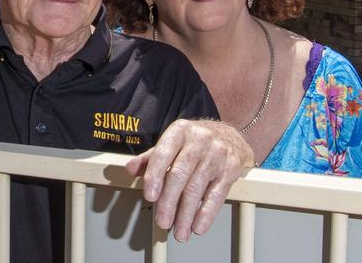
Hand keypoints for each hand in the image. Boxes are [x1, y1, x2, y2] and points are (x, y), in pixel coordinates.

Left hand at [125, 120, 252, 241]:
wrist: (230, 136)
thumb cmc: (195, 143)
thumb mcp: (172, 143)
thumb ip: (150, 158)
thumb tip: (130, 169)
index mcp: (179, 131)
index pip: (163, 154)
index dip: (155, 176)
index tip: (150, 196)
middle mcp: (199, 140)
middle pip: (180, 174)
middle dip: (169, 202)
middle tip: (162, 221)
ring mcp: (217, 154)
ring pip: (197, 188)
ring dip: (186, 214)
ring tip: (179, 231)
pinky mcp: (231, 168)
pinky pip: (217, 194)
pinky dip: (206, 213)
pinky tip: (197, 226)